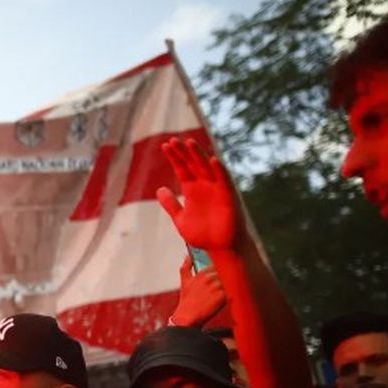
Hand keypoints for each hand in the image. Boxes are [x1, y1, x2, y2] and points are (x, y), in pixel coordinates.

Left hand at [155, 138, 245, 253]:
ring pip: (207, 168)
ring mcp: (216, 189)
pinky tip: (212, 159)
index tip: (165, 145)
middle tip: (174, 140)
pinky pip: (224, 181)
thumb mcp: (181, 219)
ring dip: (199, 155)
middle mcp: (204, 186)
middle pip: (192, 164)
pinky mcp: (228, 197)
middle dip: (184, 152)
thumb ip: (171, 204)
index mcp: (192, 190)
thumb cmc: (203, 235)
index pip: (182, 168)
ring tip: (190, 142)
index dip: (174, 157)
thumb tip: (159, 189)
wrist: (221, 248)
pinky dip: (219, 170)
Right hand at [170, 256, 227, 328]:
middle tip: (232, 284)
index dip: (224, 271)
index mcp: (202, 273)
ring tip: (234, 291)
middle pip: (228, 273)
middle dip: (231, 277)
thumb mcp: (185, 282)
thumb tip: (188, 256)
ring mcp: (216, 287)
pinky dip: (235, 293)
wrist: (187, 317)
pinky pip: (233, 291)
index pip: (220, 266)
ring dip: (234, 285)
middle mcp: (209, 278)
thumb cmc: (187, 301)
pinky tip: (233, 297)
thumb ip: (186, 267)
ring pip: (232, 281)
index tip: (225, 276)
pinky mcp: (222, 296)